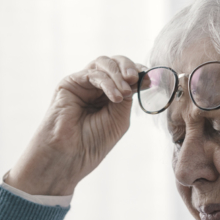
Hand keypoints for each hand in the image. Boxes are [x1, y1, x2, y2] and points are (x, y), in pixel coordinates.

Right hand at [5, 56, 143, 195]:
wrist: (69, 156)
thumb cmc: (92, 143)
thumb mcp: (119, 118)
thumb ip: (127, 97)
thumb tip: (139, 78)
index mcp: (108, 96)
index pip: (124, 75)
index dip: (138, 72)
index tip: (150, 78)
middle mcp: (95, 87)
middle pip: (115, 63)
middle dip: (129, 68)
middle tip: (136, 79)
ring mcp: (82, 84)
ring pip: (103, 64)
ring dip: (118, 74)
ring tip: (125, 93)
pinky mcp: (69, 83)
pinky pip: (92, 74)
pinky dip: (107, 83)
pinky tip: (116, 97)